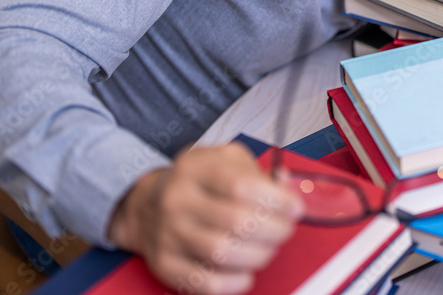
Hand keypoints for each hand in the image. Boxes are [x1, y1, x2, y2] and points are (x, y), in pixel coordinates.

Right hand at [108, 143, 302, 294]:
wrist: (147, 204)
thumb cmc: (197, 182)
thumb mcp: (224, 160)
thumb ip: (258, 171)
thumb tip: (286, 187)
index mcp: (195, 167)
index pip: (241, 185)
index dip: (276, 200)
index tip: (295, 208)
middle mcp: (177, 199)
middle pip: (237, 221)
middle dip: (274, 230)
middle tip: (285, 230)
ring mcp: (168, 233)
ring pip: (223, 253)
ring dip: (259, 255)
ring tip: (268, 248)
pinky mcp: (165, 264)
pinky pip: (205, 283)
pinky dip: (235, 283)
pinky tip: (247, 272)